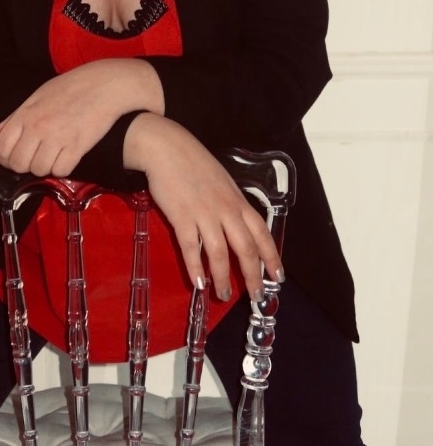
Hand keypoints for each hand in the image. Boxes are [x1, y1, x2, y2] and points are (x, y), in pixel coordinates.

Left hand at [0, 58, 162, 177]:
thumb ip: (14, 116)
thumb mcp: (38, 95)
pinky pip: (61, 171)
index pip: (2, 148)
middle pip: (19, 164)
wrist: (105, 85)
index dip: (6, 158)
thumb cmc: (71, 87)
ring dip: (46, 166)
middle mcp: (38, 127)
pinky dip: (63, 167)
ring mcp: (57, 138)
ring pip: (39, 170)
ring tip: (54, 154)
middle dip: (26, 165)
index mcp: (26, 114)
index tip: (15, 158)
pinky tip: (68, 156)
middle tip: (37, 158)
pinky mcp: (77, 147)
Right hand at [123, 113, 283, 301]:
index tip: (278, 277)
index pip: (262, 233)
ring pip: (219, 253)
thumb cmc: (195, 164)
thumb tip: (239, 229)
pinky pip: (191, 248)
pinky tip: (198, 283)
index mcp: (238, 201)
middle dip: (253, 276)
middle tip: (256, 297)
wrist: (167, 148)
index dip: (272, 258)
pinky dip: (196, 268)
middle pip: (246, 248)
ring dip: (223, 278)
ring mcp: (204, 214)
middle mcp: (226, 210)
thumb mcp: (223, 183)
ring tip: (224, 295)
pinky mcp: (182, 217)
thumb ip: (232, 205)